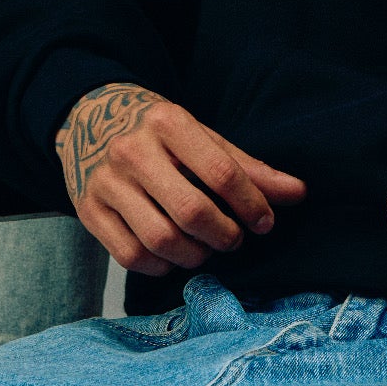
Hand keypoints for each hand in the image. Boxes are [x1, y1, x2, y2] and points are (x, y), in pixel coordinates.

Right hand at [56, 83, 306, 277]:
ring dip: (195, 256)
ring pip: (160, 240)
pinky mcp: (88, 210)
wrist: (89, 118)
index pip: (221, 172)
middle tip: (234, 238)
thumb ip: (247, 167)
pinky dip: (161, 266)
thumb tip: (298, 194)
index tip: (264, 222)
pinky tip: (173, 255)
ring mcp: (106, 182)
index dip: (251, 205)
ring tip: (206, 248)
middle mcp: (132, 150)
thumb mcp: (202, 136)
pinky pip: (130, 256)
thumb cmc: (159, 132)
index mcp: (168, 122)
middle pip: (191, 211)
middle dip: (224, 235)